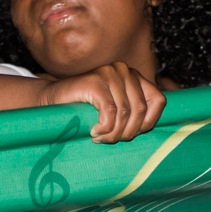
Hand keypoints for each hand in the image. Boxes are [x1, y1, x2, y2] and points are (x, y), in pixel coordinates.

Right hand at [40, 62, 166, 142]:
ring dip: (114, 134)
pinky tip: (94, 132)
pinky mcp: (95, 81)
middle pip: (140, 110)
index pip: (159, 100)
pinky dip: (104, 129)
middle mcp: (124, 71)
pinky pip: (110, 112)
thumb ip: (133, 113)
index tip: (133, 134)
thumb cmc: (84, 111)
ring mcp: (110, 73)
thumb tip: (152, 129)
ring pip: (125, 114)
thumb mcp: (115, 110)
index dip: (149, 122)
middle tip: (112, 140)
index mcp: (134, 77)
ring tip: (101, 138)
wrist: (52, 100)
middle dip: (128, 132)